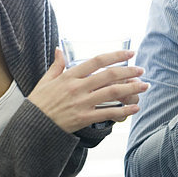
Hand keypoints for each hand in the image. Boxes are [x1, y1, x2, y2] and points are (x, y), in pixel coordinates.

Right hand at [28, 49, 148, 132]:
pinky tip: (135, 108)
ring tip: (145, 86)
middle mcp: (78, 87)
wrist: (32, 126)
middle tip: (142, 70)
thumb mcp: (45, 81)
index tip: (130, 53)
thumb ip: (56, 65)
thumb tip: (60, 50)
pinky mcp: (84, 118)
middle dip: (129, 72)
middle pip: (109, 75)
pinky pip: (108, 113)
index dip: (115, 55)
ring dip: (131, 89)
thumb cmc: (39, 103)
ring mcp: (82, 103)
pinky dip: (123, 111)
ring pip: (112, 93)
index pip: (97, 61)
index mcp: (70, 76)